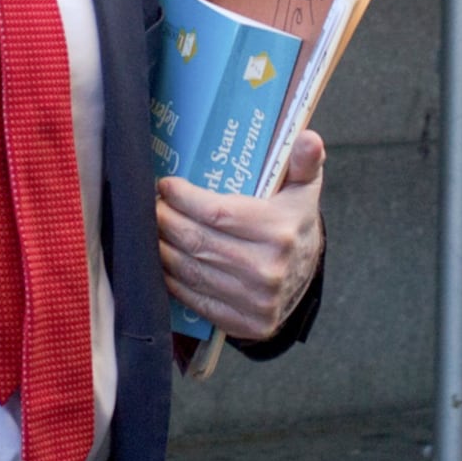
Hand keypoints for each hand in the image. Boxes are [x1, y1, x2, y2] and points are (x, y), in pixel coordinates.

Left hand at [157, 131, 324, 341]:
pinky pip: (195, 299)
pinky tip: (162, 260)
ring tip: (152, 229)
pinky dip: (171, 279)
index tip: (167, 185)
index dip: (184, 198)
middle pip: (197, 242)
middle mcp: (267, 269)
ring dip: (161, 249)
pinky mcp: (243, 323)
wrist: (306, 280)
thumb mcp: (304, 191)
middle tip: (151, 205)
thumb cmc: (295, 226)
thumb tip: (309, 137)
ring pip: (190, 271)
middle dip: (165, 221)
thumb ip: (304, 162)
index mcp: (280, 232)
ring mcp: (255, 301)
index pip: (216, 213)